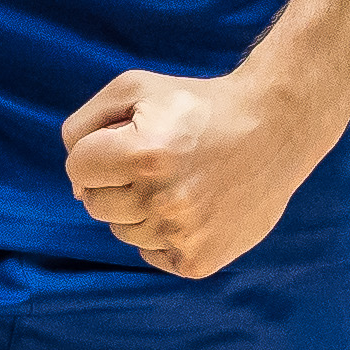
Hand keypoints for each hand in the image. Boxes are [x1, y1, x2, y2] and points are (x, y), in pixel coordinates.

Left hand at [63, 68, 312, 278]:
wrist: (273, 129)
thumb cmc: (197, 104)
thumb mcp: (134, 88)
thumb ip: (84, 125)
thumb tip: (76, 184)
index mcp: (142, 154)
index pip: (77, 169)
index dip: (95, 151)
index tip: (125, 140)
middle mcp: (162, 200)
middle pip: (94, 204)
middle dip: (113, 180)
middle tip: (153, 160)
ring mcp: (182, 235)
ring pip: (121, 231)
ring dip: (137, 208)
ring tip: (176, 181)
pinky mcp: (200, 261)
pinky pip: (151, 255)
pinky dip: (161, 234)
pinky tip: (189, 206)